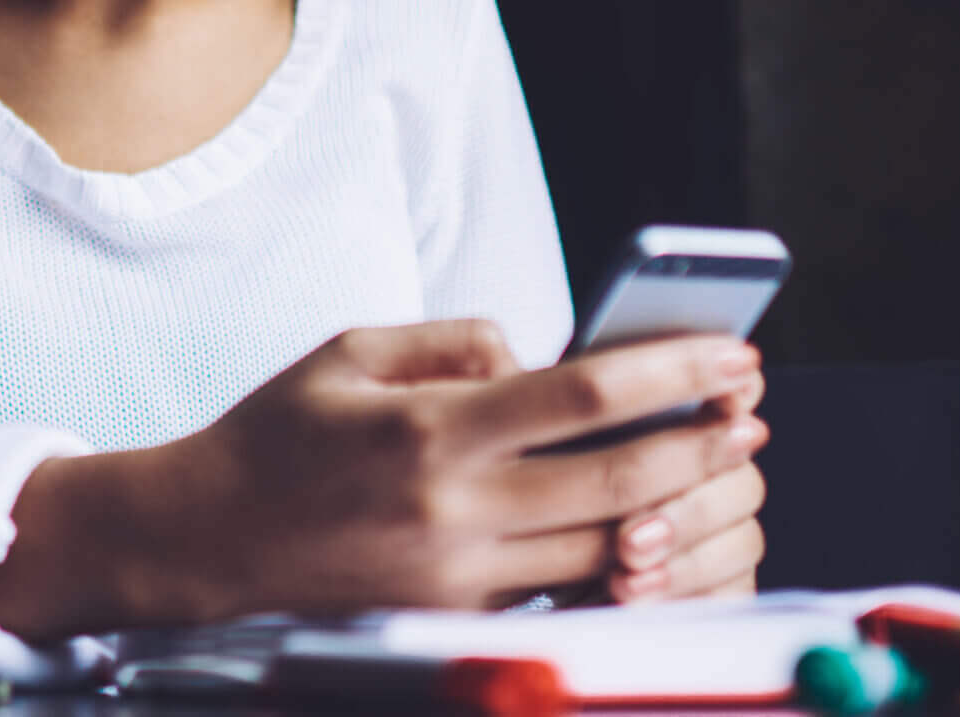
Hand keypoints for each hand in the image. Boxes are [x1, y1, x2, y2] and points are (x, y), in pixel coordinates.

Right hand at [0, 319, 766, 636]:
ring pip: (611, 552)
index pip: (586, 395)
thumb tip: (539, 354)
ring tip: (722, 467)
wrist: (205, 542)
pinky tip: (654, 526)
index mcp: (432, 429)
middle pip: (623, 483)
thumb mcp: (351, 350)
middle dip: (706, 445)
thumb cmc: (278, 434)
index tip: (731, 350)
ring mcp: (463, 579)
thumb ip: (454, 340)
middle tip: (754, 414)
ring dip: (681, 510)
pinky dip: (622, 561)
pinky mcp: (460, 620)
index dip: (675, 370)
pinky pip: (566, 593)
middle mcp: (457, 511)